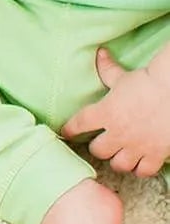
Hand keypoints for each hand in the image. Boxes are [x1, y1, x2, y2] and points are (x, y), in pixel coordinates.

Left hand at [63, 49, 169, 177]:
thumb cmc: (149, 81)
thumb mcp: (123, 76)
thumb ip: (108, 69)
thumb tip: (100, 53)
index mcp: (105, 112)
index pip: (77, 125)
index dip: (70, 130)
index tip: (66, 132)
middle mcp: (118, 132)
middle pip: (98, 151)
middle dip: (99, 147)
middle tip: (103, 143)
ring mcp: (137, 145)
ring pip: (119, 164)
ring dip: (118, 160)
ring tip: (121, 154)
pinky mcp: (156, 153)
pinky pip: (143, 171)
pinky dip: (140, 169)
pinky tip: (141, 162)